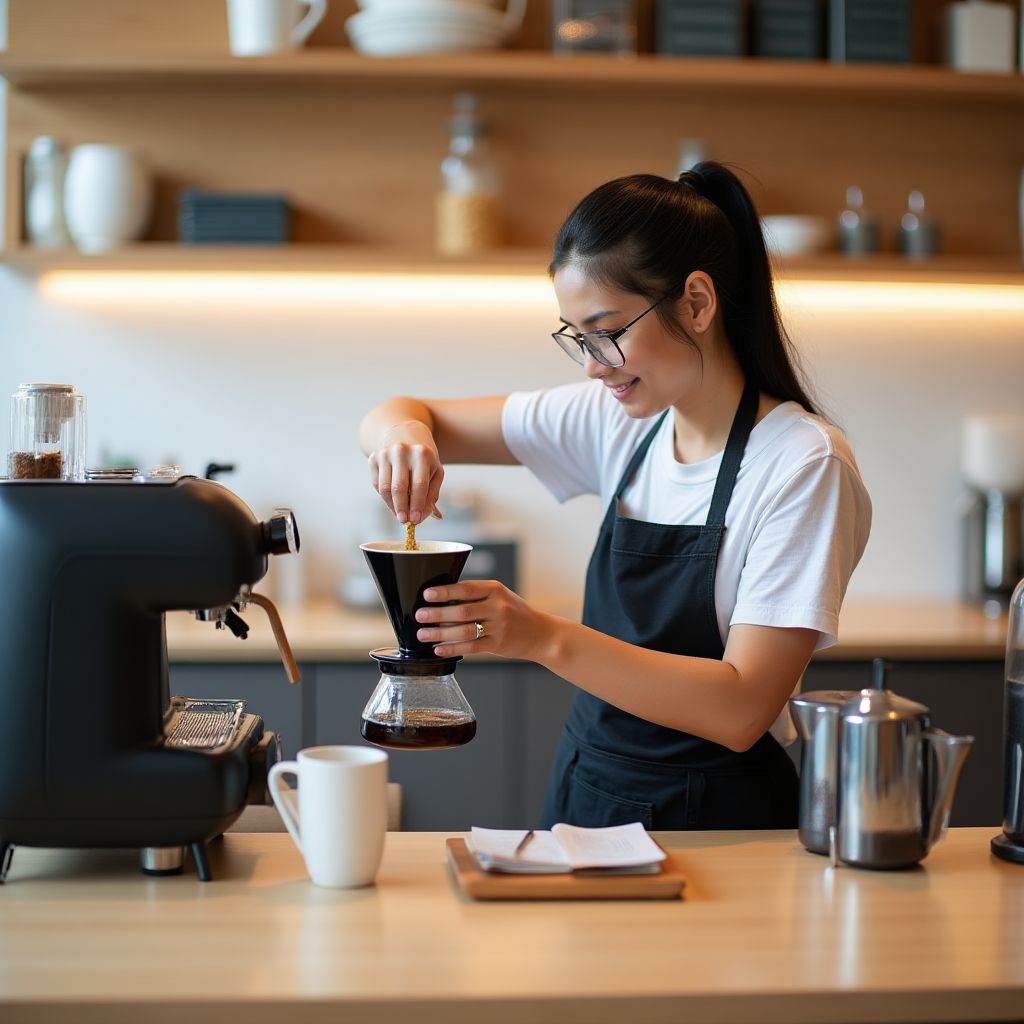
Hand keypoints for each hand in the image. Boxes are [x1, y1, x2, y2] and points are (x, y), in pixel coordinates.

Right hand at [367, 420, 443, 523]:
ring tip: (399, 514)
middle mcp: (402, 451)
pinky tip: (393, 501)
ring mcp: (385, 453)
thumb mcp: (435, 471)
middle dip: (402, 508)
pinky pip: (376, 483)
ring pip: (384, 488)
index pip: (419, 485)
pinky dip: (384, 497)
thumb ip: (432, 494)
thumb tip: (423, 517)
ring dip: (392, 505)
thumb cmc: (424, 457)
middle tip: (404, 521)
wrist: (405, 432)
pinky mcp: (374, 457)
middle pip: (399, 487)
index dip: (417, 505)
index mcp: (422, 454)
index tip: (416, 520)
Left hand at [414, 580, 555, 662]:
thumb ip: (476, 595)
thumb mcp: (500, 596)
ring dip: (439, 633)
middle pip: (461, 611)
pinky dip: (452, 648)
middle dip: (437, 614)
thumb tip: (442, 598)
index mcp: (495, 589)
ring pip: (463, 631)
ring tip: (422, 634)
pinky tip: (439, 649)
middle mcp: (498, 607)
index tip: (427, 594)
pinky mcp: (497, 644)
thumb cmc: (515, 613)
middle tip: (419, 615)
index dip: (444, 592)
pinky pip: (470, 647)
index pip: (466, 588)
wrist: (542, 634)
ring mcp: (499, 627)